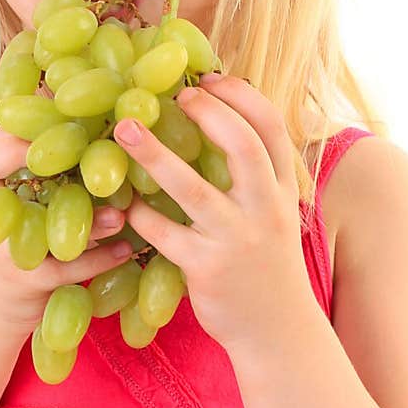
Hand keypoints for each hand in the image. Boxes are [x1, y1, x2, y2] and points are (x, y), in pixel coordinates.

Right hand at [0, 126, 131, 336]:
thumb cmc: (20, 241)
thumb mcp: (22, 204)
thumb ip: (41, 168)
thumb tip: (80, 110)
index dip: (9, 136)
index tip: (52, 118)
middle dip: (28, 157)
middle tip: (81, 147)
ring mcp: (6, 252)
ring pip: (41, 229)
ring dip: (86, 221)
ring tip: (121, 214)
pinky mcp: (29, 284)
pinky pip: (66, 270)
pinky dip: (100, 259)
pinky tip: (127, 250)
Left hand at [112, 73, 315, 355]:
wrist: (277, 331)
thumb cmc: (266, 265)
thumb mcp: (275, 215)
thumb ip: (256, 176)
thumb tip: (218, 122)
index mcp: (283, 190)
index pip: (271, 127)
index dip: (241, 95)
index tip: (210, 77)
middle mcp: (265, 209)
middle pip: (242, 146)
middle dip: (207, 112)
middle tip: (173, 96)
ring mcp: (236, 239)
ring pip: (193, 189)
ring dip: (156, 155)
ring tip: (124, 131)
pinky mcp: (206, 269)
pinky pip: (165, 234)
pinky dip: (141, 214)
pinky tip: (124, 204)